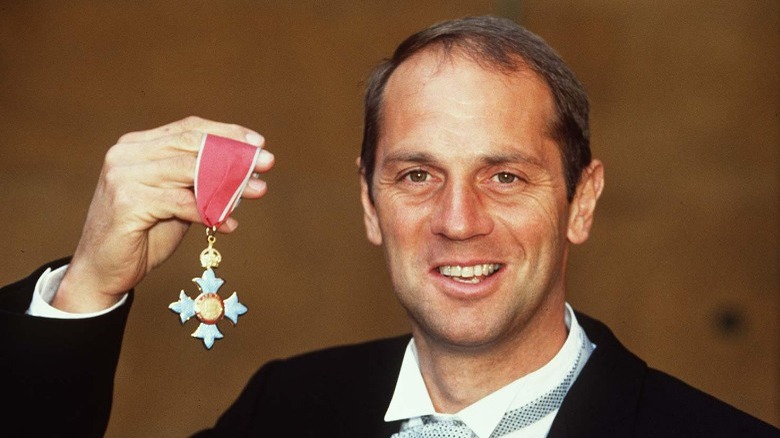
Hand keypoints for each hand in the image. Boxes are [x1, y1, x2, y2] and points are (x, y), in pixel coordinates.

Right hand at [54, 116, 273, 311]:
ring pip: (189, 170)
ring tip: (258, 191)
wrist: (103, 270)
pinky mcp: (127, 202)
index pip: (189, 129)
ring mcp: (123, 176)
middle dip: (234, 154)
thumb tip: (248, 171)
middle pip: (192, 144)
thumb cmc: (145, 233)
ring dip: (229, 183)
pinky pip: (181, 203)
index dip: (227, 133)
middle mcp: (127, 153)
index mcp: (138, 145)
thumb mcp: (178, 200)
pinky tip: (229, 224)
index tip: (259, 144)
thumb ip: (202, 181)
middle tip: (267, 163)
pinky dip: (210, 213)